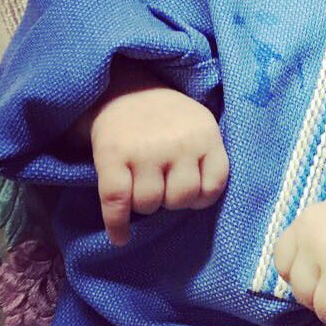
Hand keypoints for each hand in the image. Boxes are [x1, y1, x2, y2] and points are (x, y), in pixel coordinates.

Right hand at [81, 60, 228, 245]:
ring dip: (144, 206)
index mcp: (205, 134)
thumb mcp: (199, 125)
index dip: (201, 198)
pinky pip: (116, 201)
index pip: (214, 186)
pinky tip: (120, 237)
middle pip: (180, 199)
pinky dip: (116, 224)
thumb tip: (202, 204)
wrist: (122, 88)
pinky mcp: (112, 155)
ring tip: (141, 190)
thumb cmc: (167, 117)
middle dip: (170, 200)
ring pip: (149, 204)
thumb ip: (207, 157)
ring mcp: (144, 150)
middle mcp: (177, 142)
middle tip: (161, 186)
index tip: (190, 194)